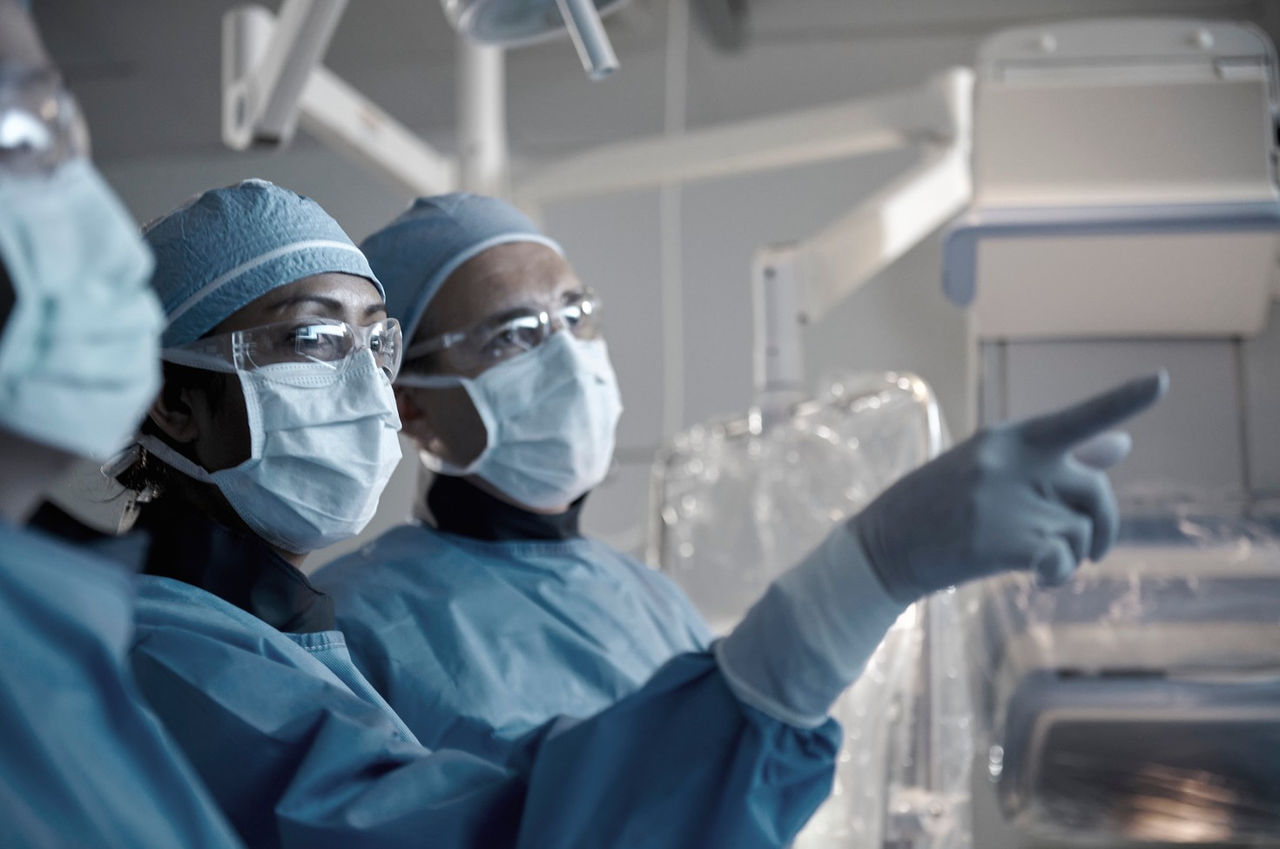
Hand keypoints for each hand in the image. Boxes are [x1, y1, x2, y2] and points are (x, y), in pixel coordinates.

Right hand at [852, 372, 1167, 602]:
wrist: (882, 548)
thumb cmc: (938, 508)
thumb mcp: (991, 471)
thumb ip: (1061, 458)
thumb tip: (1122, 444)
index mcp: (1007, 438)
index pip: (1075, 418)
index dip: (1122, 401)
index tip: (1161, 382)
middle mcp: (1009, 462)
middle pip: (1093, 490)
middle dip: (1104, 524)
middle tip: (1097, 551)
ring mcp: (1004, 500)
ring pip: (1079, 530)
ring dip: (1071, 554)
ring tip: (1037, 561)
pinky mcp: (1002, 540)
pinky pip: (1063, 559)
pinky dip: (1059, 574)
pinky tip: (1038, 578)